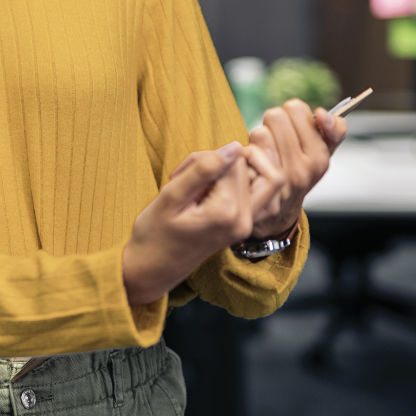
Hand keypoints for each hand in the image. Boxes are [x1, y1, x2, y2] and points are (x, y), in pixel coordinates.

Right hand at [122, 141, 284, 305]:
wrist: (153, 269)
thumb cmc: (154, 233)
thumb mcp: (171, 196)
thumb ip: (203, 170)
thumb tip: (235, 146)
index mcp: (228, 213)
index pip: (235, 160)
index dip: (207, 156)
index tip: (182, 172)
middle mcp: (245, 220)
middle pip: (250, 166)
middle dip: (222, 161)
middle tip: (191, 174)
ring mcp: (247, 225)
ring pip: (262, 177)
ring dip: (235, 170)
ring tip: (205, 180)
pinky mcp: (244, 226)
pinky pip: (259, 193)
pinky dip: (240, 182)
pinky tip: (213, 188)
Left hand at [245, 99, 347, 238]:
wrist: (279, 211)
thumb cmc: (300, 172)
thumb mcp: (323, 153)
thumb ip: (335, 130)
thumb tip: (323, 113)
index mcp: (320, 156)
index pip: (296, 108)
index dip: (291, 112)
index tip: (294, 125)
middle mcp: (303, 168)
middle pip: (276, 116)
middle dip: (273, 122)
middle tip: (277, 136)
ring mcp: (281, 177)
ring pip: (261, 131)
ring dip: (260, 138)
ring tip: (266, 151)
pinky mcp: (258, 183)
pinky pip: (248, 149)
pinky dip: (248, 151)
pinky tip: (254, 161)